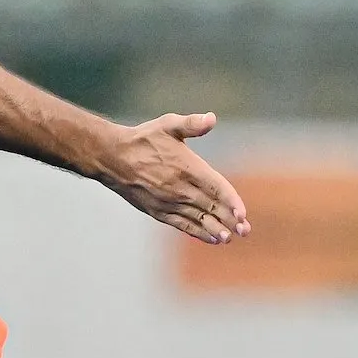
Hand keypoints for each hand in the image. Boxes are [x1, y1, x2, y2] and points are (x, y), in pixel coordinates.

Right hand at [94, 112, 249, 244]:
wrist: (111, 157)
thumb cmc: (142, 139)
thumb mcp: (167, 125)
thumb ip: (191, 124)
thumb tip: (211, 118)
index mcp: (187, 167)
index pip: (215, 187)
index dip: (231, 200)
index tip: (243, 213)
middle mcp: (180, 188)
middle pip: (210, 207)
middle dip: (229, 219)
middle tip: (246, 230)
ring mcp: (169, 202)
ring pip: (198, 219)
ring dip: (216, 229)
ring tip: (231, 237)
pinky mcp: (159, 211)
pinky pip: (183, 225)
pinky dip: (198, 232)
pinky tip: (212, 239)